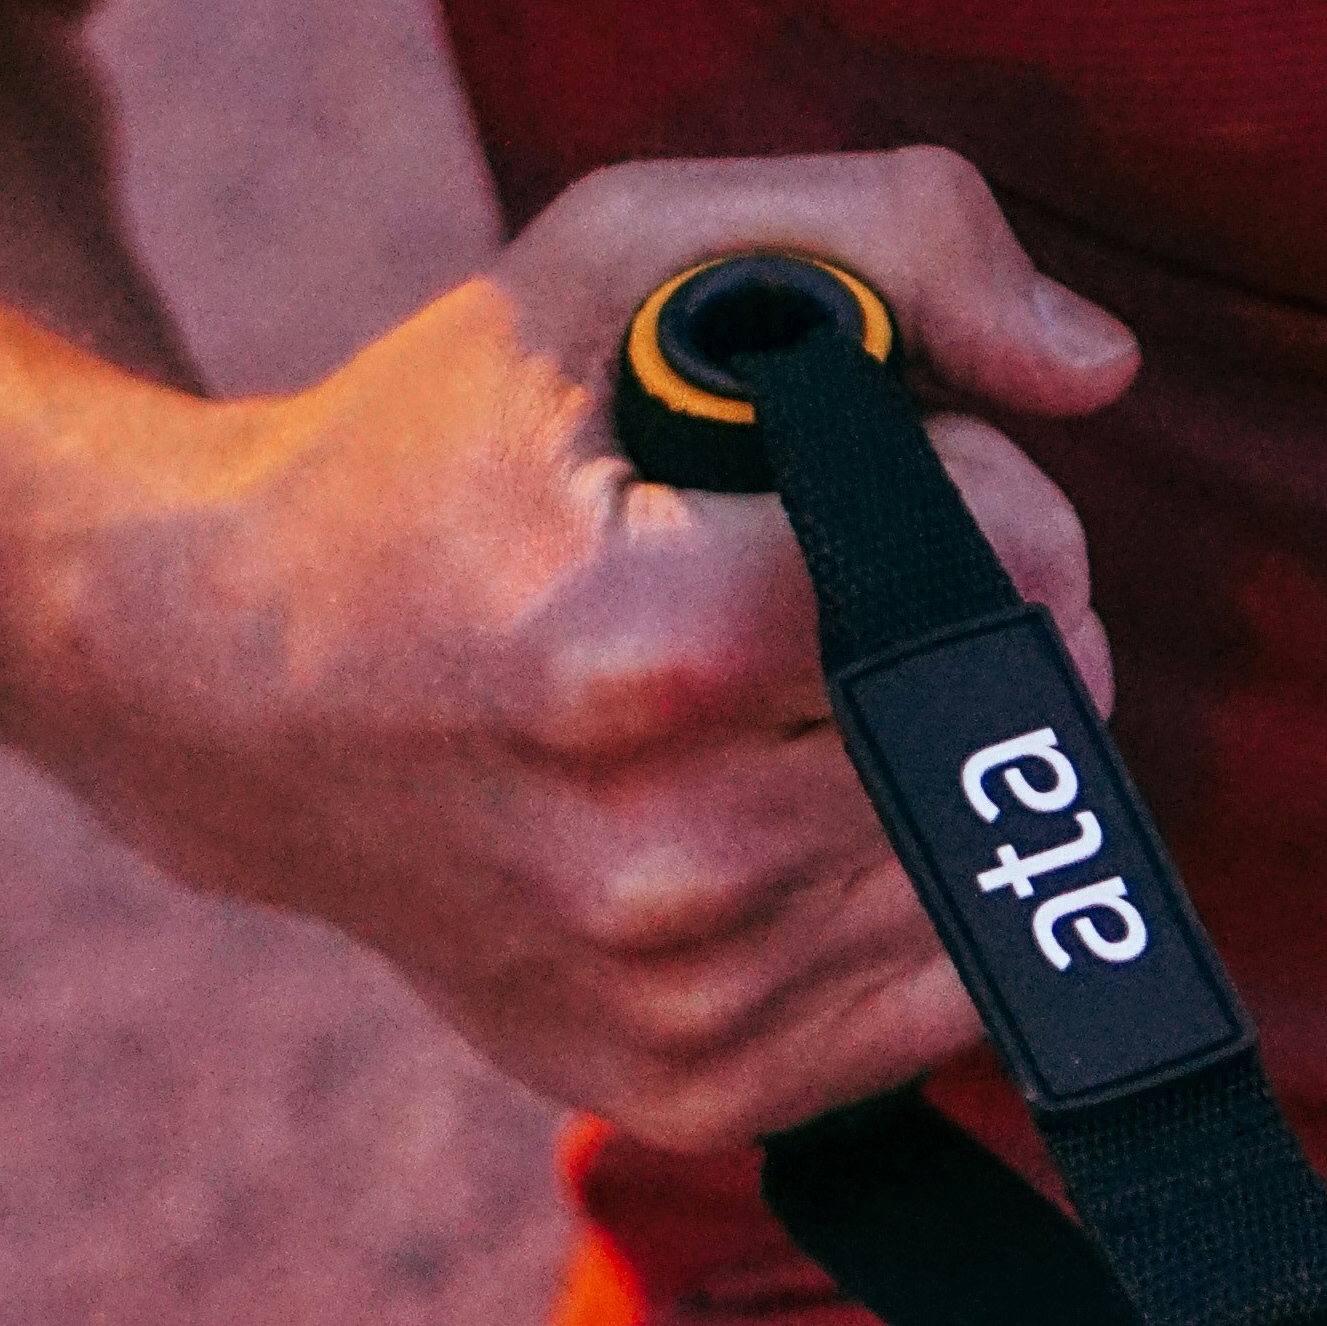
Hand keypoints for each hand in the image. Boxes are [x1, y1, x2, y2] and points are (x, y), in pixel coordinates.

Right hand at [69, 149, 1139, 1147]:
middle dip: (980, 614)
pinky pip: (941, 996)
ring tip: (778, 689)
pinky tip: (783, 805)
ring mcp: (679, 1001)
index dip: (976, 481)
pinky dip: (907, 891)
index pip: (1008, 567)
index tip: (863, 463)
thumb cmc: (439, 454)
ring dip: (944, 757)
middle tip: (816, 577)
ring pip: (998, 855)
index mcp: (645, 649)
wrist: (226, 696)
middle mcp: (667, 859)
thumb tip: (1100, 366)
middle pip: (1020, 714)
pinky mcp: (693, 1091)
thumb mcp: (618, 256)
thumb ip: (895, 234)